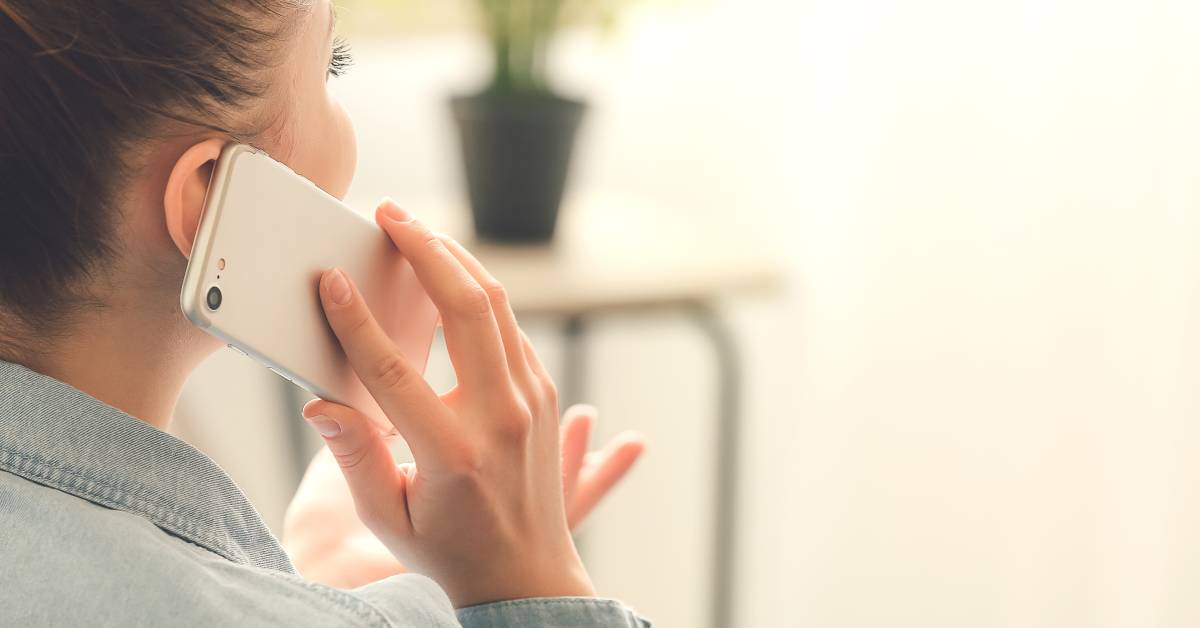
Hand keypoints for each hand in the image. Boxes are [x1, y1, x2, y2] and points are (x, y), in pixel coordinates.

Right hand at [302, 200, 595, 606]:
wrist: (528, 574)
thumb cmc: (449, 549)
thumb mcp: (389, 516)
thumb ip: (355, 458)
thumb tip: (320, 404)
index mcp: (453, 452)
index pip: (394, 370)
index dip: (356, 321)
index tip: (330, 280)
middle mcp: (500, 417)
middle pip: (467, 308)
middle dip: (425, 250)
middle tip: (390, 213)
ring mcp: (531, 401)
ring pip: (498, 305)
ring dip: (456, 259)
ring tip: (416, 230)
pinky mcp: (541, 393)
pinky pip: (510, 326)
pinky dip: (479, 291)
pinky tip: (449, 273)